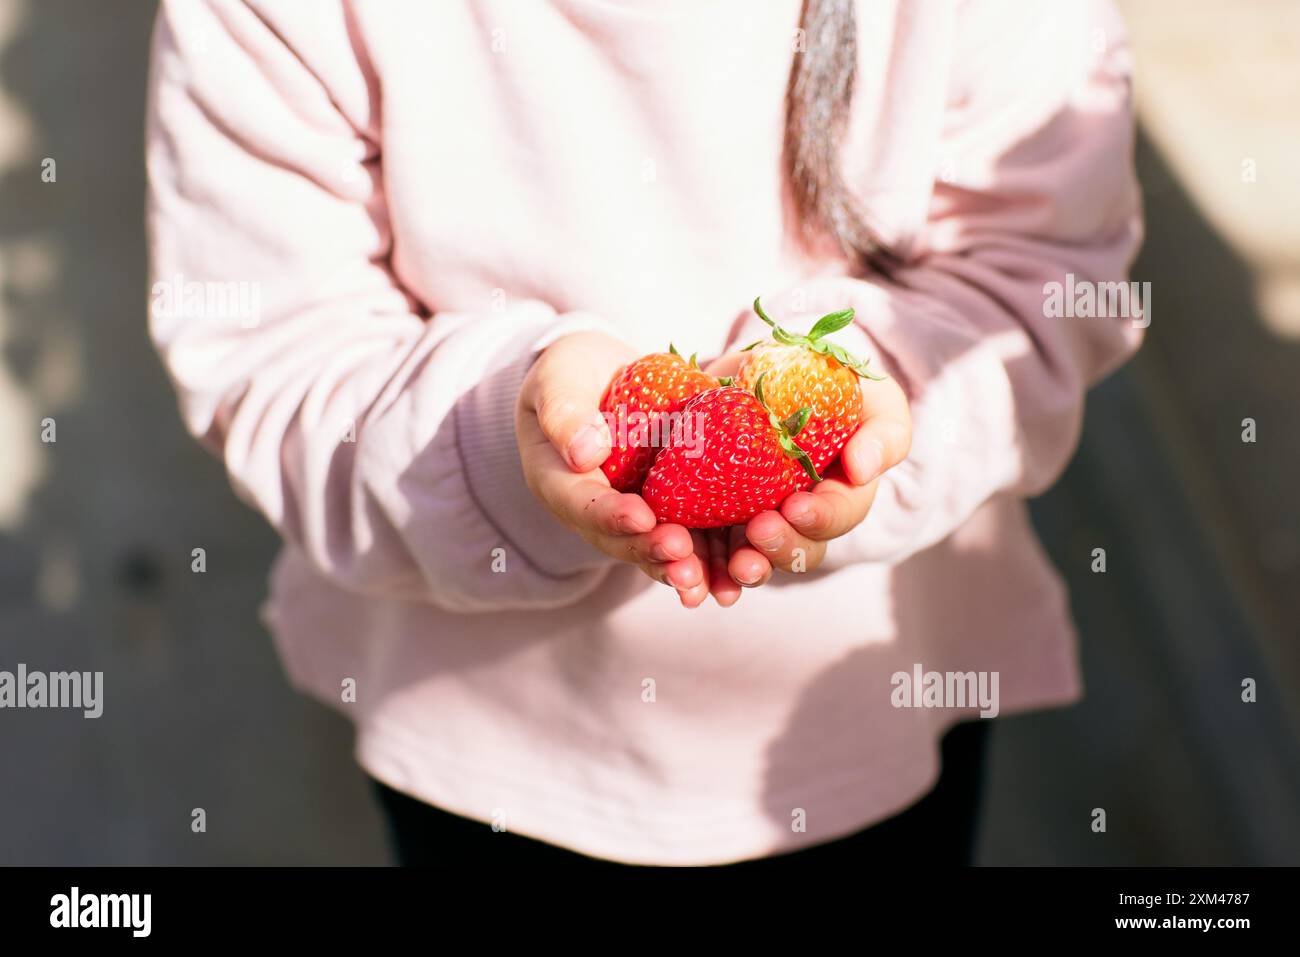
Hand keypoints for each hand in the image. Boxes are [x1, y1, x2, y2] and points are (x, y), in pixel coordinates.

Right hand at [516, 331, 711, 606]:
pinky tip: (745, 569)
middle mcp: (599, 510)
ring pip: (660, 550)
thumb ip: (564, 413)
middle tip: (682, 555)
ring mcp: (638, 512)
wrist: (599, 377)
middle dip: (653, 552)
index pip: (584, 504)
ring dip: (688, 569)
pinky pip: (694, 535)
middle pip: (623, 541)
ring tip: (713, 585)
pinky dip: (717, 555)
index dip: (612, 515)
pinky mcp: (674, 505)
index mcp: (562, 482)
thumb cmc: (570, 374)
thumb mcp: (557, 380)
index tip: (642, 517)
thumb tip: (585, 453)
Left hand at [703, 352, 912, 584]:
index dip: (819, 517)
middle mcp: (799, 519)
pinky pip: (706, 549)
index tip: (796, 506)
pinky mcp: (716, 513)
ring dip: (740, 569)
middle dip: (779, 548)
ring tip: (728, 567)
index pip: (836, 515)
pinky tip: (686, 572)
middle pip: (796, 550)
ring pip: (753, 559)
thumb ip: (883, 434)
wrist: (769, 374)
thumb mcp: (874, 401)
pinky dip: (697, 565)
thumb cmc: (833, 388)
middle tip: (758, 531)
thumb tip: (863, 468)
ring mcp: (757, 520)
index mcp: (840, 495)